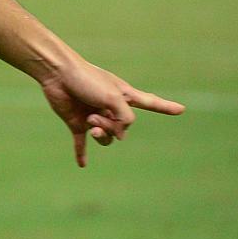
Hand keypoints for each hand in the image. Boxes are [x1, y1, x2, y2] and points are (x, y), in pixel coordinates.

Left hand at [38, 60, 184, 167]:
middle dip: (112, 126)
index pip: (150, 103)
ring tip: (90, 121)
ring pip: (106, 138)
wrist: (56, 74)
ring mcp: (94, 115)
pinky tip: (82, 165)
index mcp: (124, 95)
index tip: (181, 109)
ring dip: (100, 134)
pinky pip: (80, 142)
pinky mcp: (76, 122)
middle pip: (123, 128)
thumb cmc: (86, 79)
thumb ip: (125, 117)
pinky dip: (81, 153)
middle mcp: (111, 107)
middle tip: (96, 115)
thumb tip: (120, 134)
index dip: (166, 107)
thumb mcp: (113, 96)